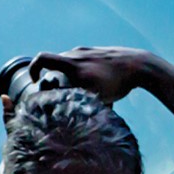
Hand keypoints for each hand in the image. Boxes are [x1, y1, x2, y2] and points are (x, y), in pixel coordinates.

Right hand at [26, 47, 158, 103]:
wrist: (141, 65)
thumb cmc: (118, 82)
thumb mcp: (96, 96)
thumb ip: (78, 104)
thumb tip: (65, 121)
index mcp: (73, 64)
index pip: (42, 59)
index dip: (33, 70)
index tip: (35, 82)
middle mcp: (77, 55)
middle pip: (54, 66)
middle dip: (54, 80)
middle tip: (61, 95)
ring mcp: (88, 52)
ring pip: (70, 66)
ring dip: (70, 78)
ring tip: (85, 93)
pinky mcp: (98, 53)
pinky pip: (83, 64)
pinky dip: (84, 75)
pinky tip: (99, 89)